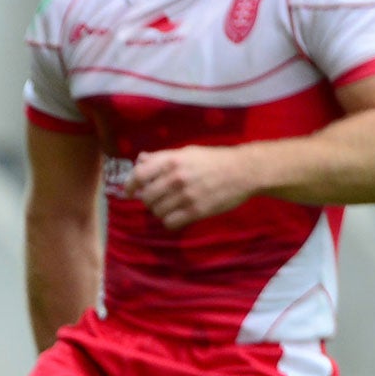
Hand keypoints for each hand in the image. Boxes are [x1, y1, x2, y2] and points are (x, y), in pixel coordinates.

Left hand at [126, 145, 256, 228]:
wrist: (244, 171)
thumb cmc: (214, 160)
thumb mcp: (187, 152)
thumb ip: (162, 158)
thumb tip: (139, 160)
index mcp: (171, 160)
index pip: (139, 175)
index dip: (129, 185)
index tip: (129, 192)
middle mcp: (176, 177)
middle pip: (146, 197)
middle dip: (148, 201)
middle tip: (157, 200)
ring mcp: (186, 195)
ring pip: (157, 212)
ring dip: (160, 212)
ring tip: (170, 207)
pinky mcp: (196, 210)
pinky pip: (170, 223)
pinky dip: (170, 222)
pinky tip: (177, 216)